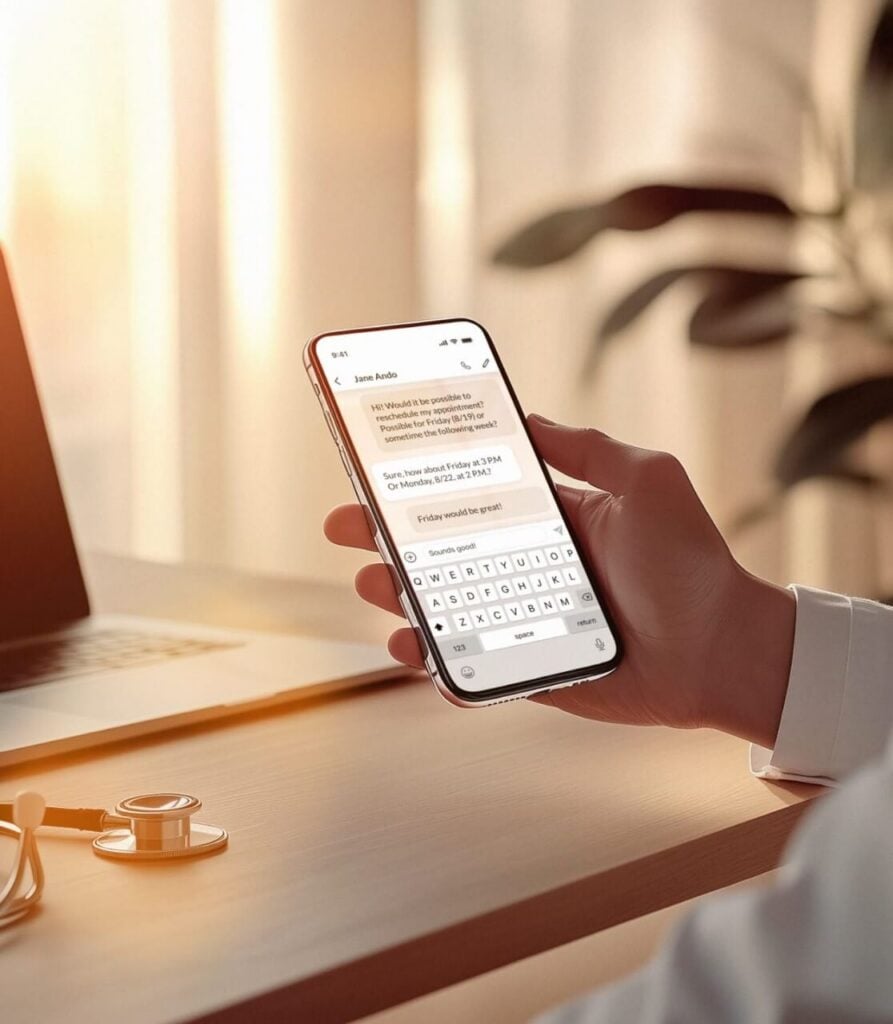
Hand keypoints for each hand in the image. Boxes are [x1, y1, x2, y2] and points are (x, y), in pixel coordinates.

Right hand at [324, 416, 794, 747]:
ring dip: (400, 600)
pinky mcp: (536, 672)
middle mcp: (531, 571)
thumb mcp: (646, 480)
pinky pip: (476, 672)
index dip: (421, 489)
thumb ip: (588, 449)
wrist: (726, 647)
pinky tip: (417, 652)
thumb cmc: (691, 560)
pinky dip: (441, 666)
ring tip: (375, 587)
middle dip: (387, 543)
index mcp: (551, 523)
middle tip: (345, 529)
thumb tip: (529, 418)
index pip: (471, 501)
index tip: (377, 474)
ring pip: (446, 613)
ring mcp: (528, 624)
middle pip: (442, 556)